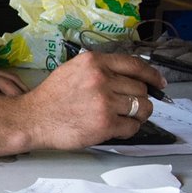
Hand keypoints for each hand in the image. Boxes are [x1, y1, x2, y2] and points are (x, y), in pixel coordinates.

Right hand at [22, 51, 167, 149]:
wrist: (32, 119)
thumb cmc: (50, 99)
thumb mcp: (73, 70)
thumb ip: (99, 69)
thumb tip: (128, 77)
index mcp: (94, 62)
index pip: (135, 65)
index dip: (152, 75)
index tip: (159, 83)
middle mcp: (101, 79)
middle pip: (140, 89)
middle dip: (140, 100)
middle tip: (132, 107)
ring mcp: (104, 102)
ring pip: (141, 108)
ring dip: (137, 115)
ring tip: (124, 118)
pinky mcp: (105, 124)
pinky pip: (132, 126)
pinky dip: (129, 129)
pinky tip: (117, 128)